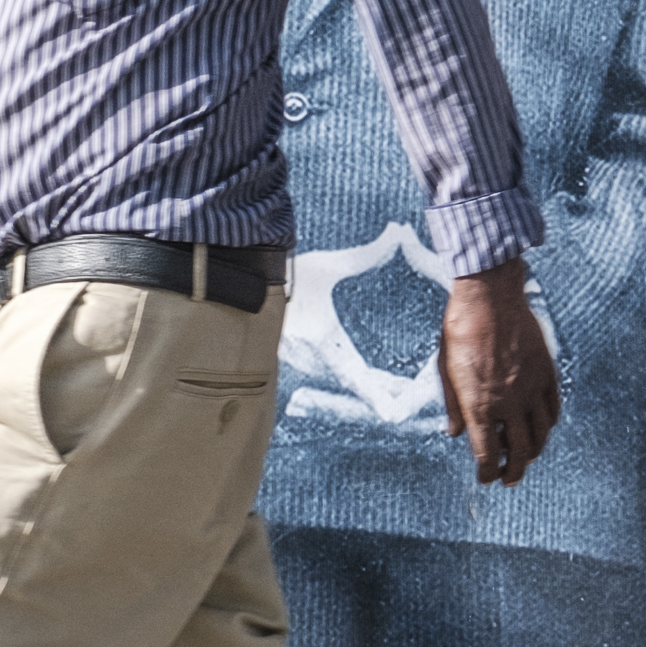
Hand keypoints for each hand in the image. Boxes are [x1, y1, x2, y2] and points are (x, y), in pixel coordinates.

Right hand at [281, 231, 443, 426]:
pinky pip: (320, 370)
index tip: (395, 414)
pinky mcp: (289, 353)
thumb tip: (398, 232)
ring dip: (359, 382)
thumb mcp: (329, 264)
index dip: (377, 397)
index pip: (356, 377)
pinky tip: (353, 370)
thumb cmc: (286, 267)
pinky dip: (339, 373)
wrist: (241, 271)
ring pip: (335, 378)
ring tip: (388, 386)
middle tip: (404, 394)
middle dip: (378, 389)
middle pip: (351, 382)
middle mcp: (310, 355)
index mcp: (323, 339)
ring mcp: (297, 358)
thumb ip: (368, 255)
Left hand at [436, 258, 560, 485]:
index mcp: (479, 405)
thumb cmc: (460, 330)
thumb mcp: (445, 369)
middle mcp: (508, 402)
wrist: (489, 296)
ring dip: (533, 453)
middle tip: (509, 479)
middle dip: (513, 472)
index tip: (485, 478)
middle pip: (519, 453)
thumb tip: (454, 433)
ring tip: (526, 459)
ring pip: (541, 435)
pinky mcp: (546, 374)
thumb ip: (454, 406)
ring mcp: (531, 388)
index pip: (487, 456)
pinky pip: (553, 409)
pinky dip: (548, 425)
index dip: (487, 473)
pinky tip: (541, 427)